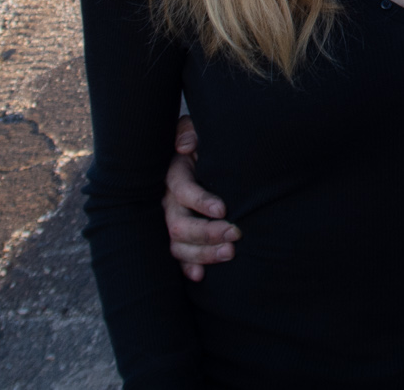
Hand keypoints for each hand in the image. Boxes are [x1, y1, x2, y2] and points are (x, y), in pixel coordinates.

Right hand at [163, 113, 236, 280]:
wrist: (207, 156)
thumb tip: (185, 146)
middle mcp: (168, 200)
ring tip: (231, 253)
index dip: (201, 201)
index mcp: (173, 173)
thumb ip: (189, 131)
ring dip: (203, 253)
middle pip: (179, 224)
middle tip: (236, 233)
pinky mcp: (179, 236)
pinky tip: (200, 276)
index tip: (224, 208)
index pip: (182, 190)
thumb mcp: (197, 128)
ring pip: (178, 245)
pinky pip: (178, 256)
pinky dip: (188, 267)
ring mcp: (171, 220)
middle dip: (207, 232)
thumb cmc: (205, 140)